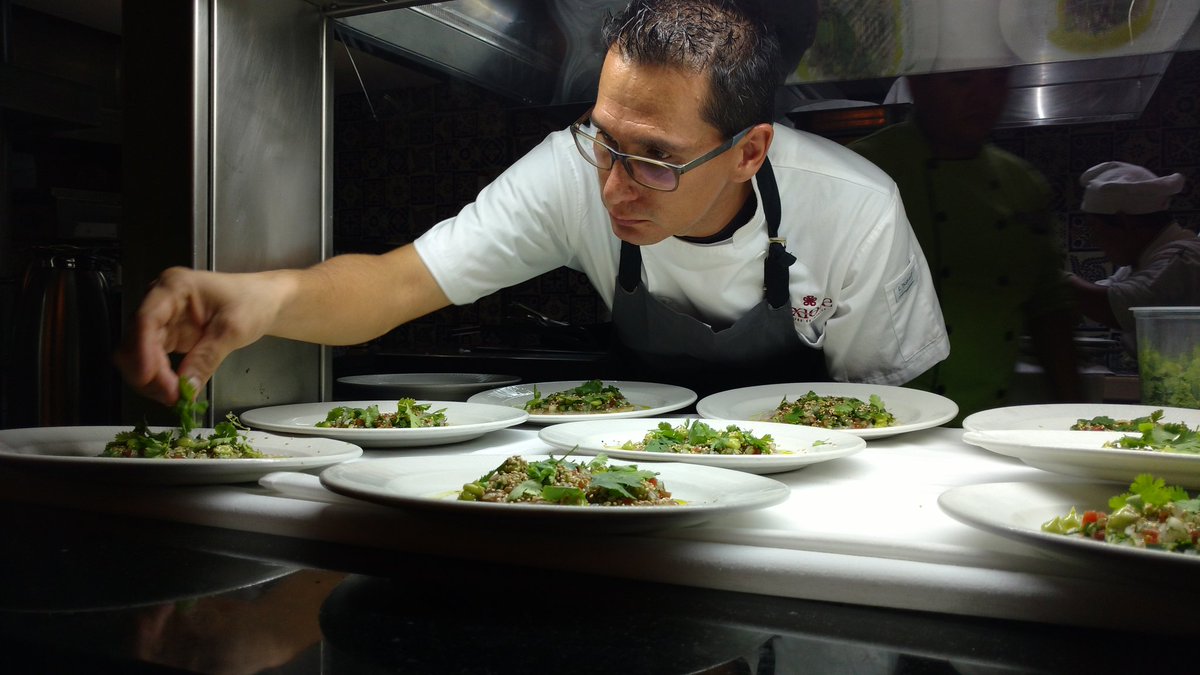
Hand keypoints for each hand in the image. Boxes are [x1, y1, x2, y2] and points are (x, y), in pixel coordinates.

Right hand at [114, 267, 283, 404]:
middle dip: (147, 371)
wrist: (264, 301)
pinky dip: (159, 378)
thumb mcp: (233, 329)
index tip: (149, 377)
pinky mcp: (167, 337)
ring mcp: (162, 320)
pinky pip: (152, 361)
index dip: (143, 350)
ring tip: (176, 397)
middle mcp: (159, 301)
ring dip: (150, 379)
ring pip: (138, 354)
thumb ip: (207, 357)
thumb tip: (185, 387)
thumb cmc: (252, 302)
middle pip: (136, 339)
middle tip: (172, 396)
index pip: (147, 319)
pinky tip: (176, 390)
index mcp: (174, 287)